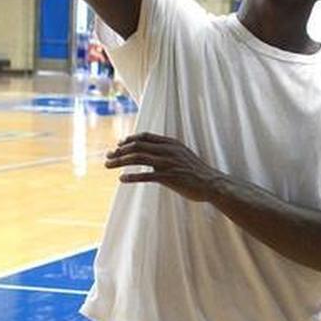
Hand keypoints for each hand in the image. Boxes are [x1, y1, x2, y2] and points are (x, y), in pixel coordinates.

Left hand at [106, 132, 222, 201]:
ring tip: (108, 165)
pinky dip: (132, 176)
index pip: (145, 136)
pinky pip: (145, 175)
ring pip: (137, 158)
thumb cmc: (197, 172)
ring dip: (120, 161)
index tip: (119, 144)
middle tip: (108, 156)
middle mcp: (167, 151)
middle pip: (137, 146)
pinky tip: (122, 179)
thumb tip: (151, 156)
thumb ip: (168, 152)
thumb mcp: (183, 155)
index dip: (130, 139)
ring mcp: (168, 163)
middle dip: (120, 150)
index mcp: (171, 143)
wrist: (212, 183)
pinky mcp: (168, 177)